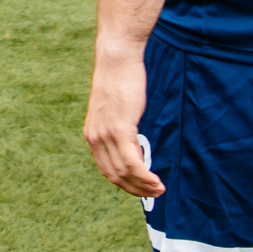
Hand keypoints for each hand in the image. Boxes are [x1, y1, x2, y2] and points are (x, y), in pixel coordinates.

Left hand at [83, 48, 162, 198]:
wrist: (117, 58)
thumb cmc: (121, 81)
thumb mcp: (117, 111)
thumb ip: (121, 131)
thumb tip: (135, 147)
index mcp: (92, 135)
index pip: (107, 171)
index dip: (126, 184)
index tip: (143, 188)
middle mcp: (95, 138)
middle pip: (115, 176)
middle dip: (136, 189)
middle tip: (156, 193)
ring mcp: (106, 135)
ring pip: (124, 173)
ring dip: (144, 186)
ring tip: (160, 189)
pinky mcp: (119, 129)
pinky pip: (132, 162)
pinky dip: (145, 176)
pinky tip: (156, 181)